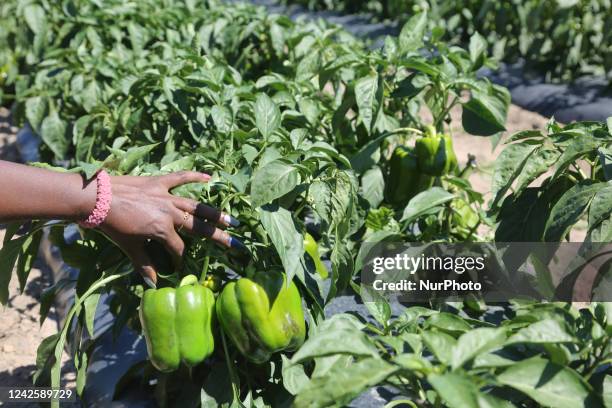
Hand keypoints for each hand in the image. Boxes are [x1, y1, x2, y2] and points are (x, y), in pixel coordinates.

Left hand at [99, 171, 241, 286]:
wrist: (95, 198)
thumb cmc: (112, 225)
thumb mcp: (129, 247)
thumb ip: (144, 265)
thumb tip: (153, 285)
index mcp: (163, 230)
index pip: (179, 249)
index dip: (180, 259)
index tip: (179, 266)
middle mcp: (170, 213)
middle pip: (199, 228)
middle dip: (218, 237)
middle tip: (237, 244)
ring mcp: (166, 196)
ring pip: (196, 206)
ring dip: (214, 213)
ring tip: (231, 220)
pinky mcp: (159, 182)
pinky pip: (181, 178)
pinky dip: (195, 176)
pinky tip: (210, 178)